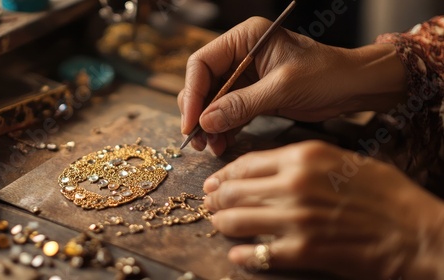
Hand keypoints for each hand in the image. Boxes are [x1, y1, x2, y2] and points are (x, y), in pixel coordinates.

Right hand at [178, 17, 405, 154]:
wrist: (353, 87)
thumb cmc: (325, 74)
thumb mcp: (282, 87)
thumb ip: (242, 104)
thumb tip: (206, 121)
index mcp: (245, 39)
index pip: (202, 63)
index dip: (193, 93)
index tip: (191, 121)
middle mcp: (240, 55)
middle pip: (204, 84)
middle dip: (199, 112)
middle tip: (197, 139)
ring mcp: (245, 77)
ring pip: (214, 102)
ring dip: (209, 125)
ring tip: (210, 147)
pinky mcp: (253, 96)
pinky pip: (229, 113)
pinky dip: (224, 129)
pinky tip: (222, 144)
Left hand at [203, 141, 443, 278]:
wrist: (415, 231)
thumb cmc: (384, 193)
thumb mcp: (343, 160)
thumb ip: (302, 162)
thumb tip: (268, 169)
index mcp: (305, 157)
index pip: (247, 163)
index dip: (225, 173)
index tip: (214, 180)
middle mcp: (294, 185)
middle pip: (236, 190)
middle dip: (216, 198)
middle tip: (210, 203)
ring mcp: (297, 219)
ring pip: (239, 220)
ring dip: (223, 223)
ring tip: (219, 223)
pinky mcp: (303, 251)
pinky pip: (259, 254)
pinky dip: (244, 254)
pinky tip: (238, 254)